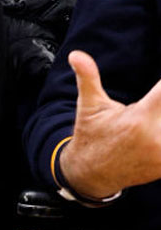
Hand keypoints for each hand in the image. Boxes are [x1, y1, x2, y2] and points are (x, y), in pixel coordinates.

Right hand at [59, 50, 160, 197]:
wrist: (90, 175)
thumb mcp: (89, 105)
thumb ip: (88, 77)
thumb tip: (76, 54)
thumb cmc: (91, 136)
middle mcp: (155, 137)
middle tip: (153, 106)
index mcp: (139, 119)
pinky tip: (154, 130)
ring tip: (153, 117)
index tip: (160, 88)